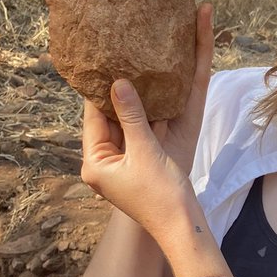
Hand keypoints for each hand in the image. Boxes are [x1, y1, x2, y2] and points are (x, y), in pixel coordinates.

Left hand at [80, 4, 214, 239]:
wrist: (184, 227)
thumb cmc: (160, 196)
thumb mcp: (145, 152)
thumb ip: (132, 116)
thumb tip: (118, 82)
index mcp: (96, 161)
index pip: (92, 115)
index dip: (98, 86)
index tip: (101, 56)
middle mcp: (108, 158)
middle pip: (112, 113)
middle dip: (121, 86)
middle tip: (123, 49)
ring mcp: (128, 159)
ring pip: (131, 118)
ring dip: (139, 95)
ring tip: (141, 60)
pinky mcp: (148, 159)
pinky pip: (147, 127)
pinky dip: (152, 109)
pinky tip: (159, 86)